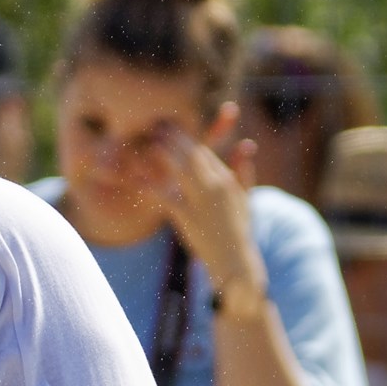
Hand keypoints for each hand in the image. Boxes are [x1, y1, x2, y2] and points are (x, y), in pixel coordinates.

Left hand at [147, 117, 268, 318]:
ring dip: (165, 152)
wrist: (234, 259)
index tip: (172, 128)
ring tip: (150, 141)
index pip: (205, 152)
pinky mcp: (189, 217)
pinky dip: (153, 186)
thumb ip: (244, 171)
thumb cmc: (239, 229)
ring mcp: (203, 201)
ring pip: (182, 169)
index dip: (187, 138)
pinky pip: (167, 197)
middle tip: (157, 126)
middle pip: (193, 154)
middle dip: (175, 138)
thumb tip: (247, 145)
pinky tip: (139, 178)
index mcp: (227, 180)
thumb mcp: (246, 198)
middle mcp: (216, 185)